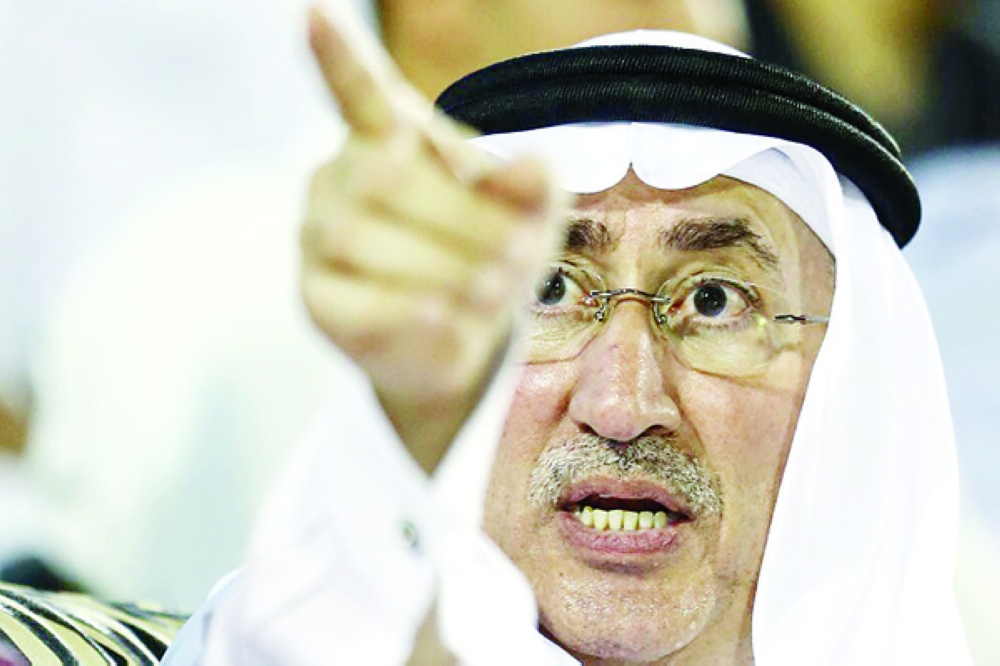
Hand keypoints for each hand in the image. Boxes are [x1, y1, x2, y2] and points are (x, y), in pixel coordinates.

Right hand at [302, 4, 567, 470]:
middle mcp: (339, 176)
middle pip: (386, 180)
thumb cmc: (486, 253)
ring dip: (443, 268)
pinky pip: (354, 300)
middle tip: (520, 255)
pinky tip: (450, 318)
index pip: (359, 91)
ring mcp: (317, 235)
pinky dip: (410, 311)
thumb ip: (536, 186)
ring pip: (362, 240)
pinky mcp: (316, 297)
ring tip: (494, 290)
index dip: (339, 56)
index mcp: (388, 136)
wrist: (456, 336)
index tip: (315, 12)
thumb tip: (539, 167)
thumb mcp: (528, 215)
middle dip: (465, 221)